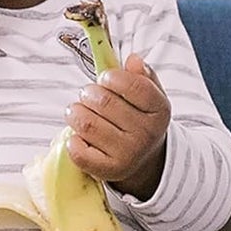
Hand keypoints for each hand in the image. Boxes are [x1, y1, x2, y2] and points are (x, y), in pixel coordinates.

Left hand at [66, 53, 169, 199]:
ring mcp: (128, 155)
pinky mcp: (109, 171)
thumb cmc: (139, 120)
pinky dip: (72, 140)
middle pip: (104, 101)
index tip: (105, 78)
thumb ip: (141, 75)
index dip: (112, 77)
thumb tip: (132, 59)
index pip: (134, 86)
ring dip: (75, 112)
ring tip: (77, 111)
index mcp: (159, 111)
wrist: (143, 162)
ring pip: (87, 123)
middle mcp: (146, 134)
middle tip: (87, 95)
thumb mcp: (149, 96)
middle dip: (88, 93)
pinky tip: (77, 135)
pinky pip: (79, 152)